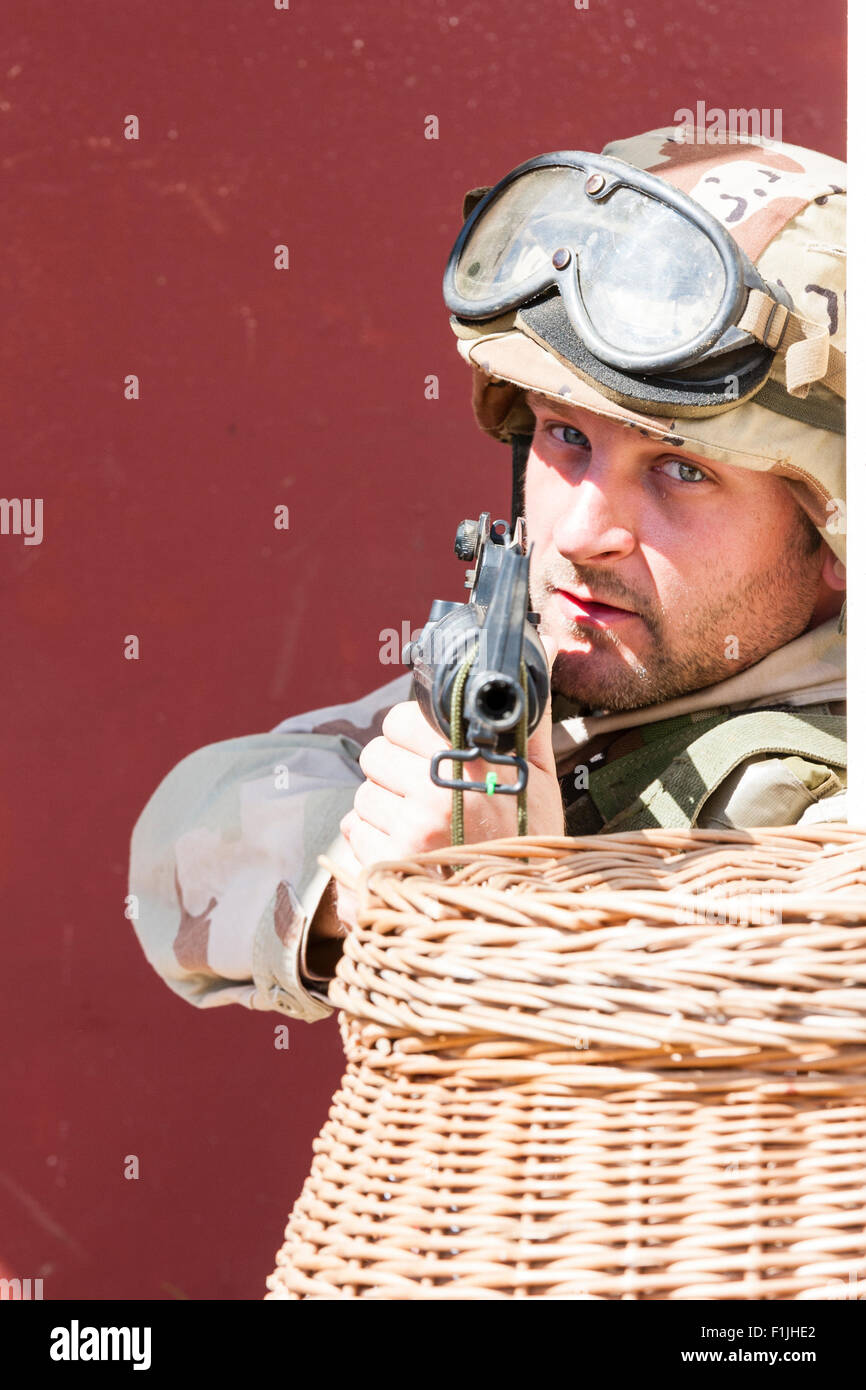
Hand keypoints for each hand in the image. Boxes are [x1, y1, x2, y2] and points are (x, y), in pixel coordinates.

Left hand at [340, 634, 563, 888]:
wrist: (521, 911)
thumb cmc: (529, 840)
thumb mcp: (538, 776)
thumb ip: (529, 715)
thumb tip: (543, 652)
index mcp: (469, 763)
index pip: (400, 720)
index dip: (413, 734)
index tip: (433, 751)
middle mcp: (434, 796)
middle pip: (374, 755)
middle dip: (394, 770)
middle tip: (425, 790)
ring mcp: (407, 833)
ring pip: (362, 795)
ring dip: (383, 806)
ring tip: (421, 825)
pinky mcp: (385, 865)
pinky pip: (354, 831)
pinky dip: (372, 838)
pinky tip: (408, 848)